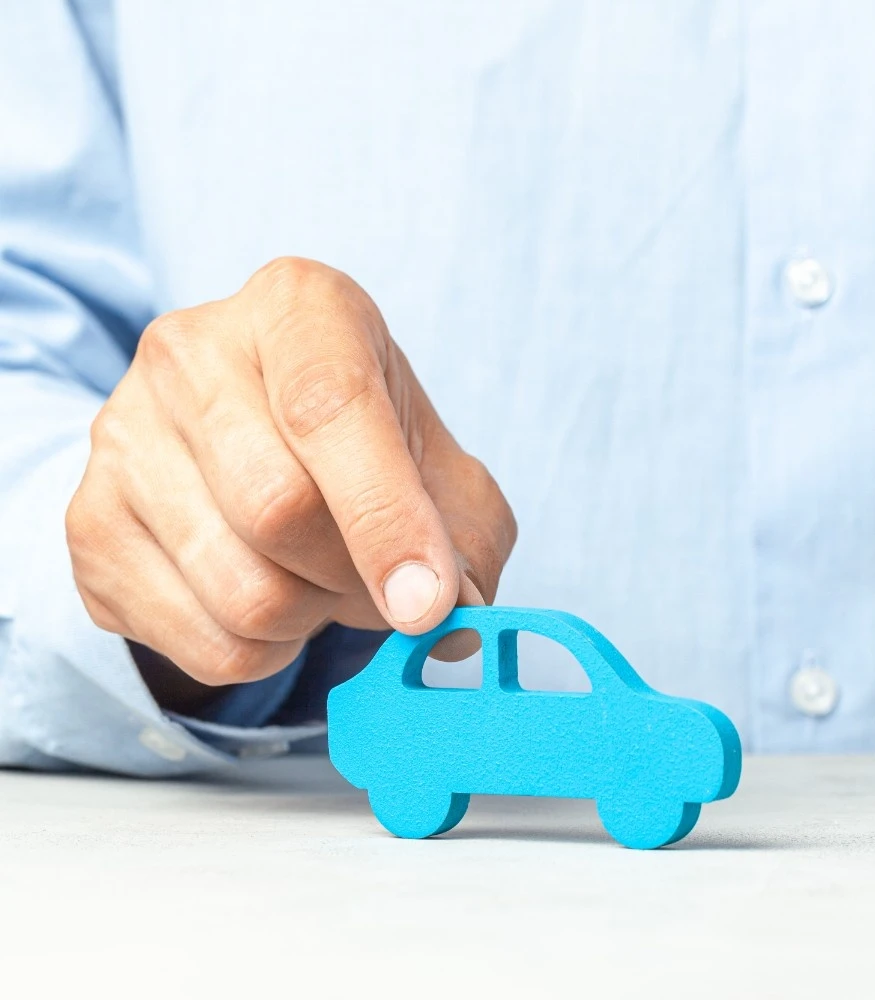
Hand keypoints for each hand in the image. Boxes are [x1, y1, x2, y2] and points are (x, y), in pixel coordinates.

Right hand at [66, 257, 515, 711]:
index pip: (331, 410)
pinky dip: (265, 652)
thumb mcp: (440, 461)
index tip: (430, 600)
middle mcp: (189, 353)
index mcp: (295, 308)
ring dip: (312, 620)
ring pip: (240, 591)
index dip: (386, 517)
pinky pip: (203, 643)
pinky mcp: (89, 526)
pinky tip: (273, 599)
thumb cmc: (366, 444)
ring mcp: (123, 438)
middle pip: (277, 508)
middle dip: (355, 578)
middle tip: (390, 588)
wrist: (257, 437)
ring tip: (323, 580)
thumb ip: (467, 535)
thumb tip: (452, 619)